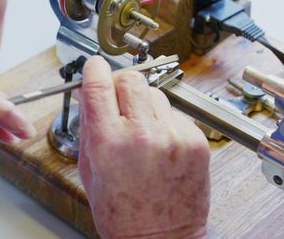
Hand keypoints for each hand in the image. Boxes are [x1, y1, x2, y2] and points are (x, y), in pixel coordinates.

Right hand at [78, 56, 210, 238]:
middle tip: (115, 98)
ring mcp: (173, 137)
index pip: (100, 84)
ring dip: (143, 104)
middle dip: (119, 83)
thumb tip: (88, 94)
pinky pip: (175, 114)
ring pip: (155, 93)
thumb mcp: (89, 170)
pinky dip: (164, 122)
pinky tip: (158, 144)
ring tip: (139, 130)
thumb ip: (88, 126)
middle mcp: (143, 135)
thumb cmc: (122, 215)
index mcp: (109, 143)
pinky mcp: (195, 141)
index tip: (95, 66)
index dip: (95, 69)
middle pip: (131, 79)